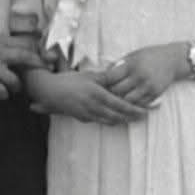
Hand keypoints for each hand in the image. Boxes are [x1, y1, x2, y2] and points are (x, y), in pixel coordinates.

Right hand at [0, 28, 44, 99]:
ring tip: (16, 89)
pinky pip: (0, 90)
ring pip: (15, 80)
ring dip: (18, 87)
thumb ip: (3, 43)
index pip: (25, 44)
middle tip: (43, 74)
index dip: (37, 52)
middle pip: (26, 57)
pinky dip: (4, 94)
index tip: (44, 59)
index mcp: (0, 40)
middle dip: (38, 66)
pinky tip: (2, 94)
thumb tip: (20, 49)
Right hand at [27, 69, 148, 124]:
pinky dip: (109, 120)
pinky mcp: (82, 118)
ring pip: (109, 121)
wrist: (49, 91)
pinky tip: (114, 118)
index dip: (134, 109)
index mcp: (97, 94)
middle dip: (131, 117)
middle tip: (143, 117)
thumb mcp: (88, 75)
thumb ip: (105, 77)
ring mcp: (87, 114)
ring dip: (122, 121)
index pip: (120, 104)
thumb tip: (121, 73)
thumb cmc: (68, 80)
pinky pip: (99, 121)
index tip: (146, 111)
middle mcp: (93, 107)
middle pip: (117, 116)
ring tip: (132, 119)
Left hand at [103, 43, 183, 105]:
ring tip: (118, 97)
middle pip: (117, 91)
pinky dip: (133, 104)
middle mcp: (140, 76)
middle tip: (107, 92)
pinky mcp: (155, 94)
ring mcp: (148, 87)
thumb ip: (119, 65)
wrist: (173, 60)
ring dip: (121, 100)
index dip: (103, 81)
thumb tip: (103, 75)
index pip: (111, 77)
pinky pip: (139, 104)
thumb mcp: (133, 55)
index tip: (100, 83)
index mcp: (132, 65)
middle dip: (110, 92)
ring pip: (127, 101)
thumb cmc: (149, 55)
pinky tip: (129, 100)